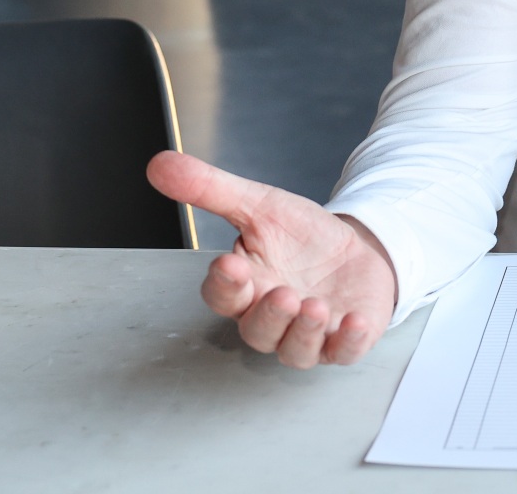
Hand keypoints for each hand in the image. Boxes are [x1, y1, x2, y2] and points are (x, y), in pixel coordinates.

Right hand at [146, 151, 397, 368]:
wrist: (357, 248)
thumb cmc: (302, 236)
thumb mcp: (261, 205)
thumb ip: (211, 189)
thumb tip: (158, 164)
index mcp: (247, 286)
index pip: (223, 296)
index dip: (224, 285)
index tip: (229, 265)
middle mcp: (273, 318)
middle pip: (257, 331)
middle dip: (268, 316)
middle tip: (282, 294)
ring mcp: (309, 335)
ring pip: (294, 350)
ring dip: (302, 332)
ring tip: (313, 306)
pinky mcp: (345, 339)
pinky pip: (344, 352)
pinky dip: (349, 341)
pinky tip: (355, 321)